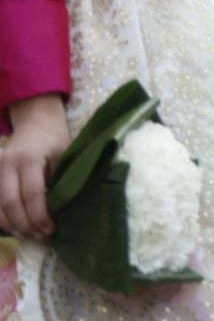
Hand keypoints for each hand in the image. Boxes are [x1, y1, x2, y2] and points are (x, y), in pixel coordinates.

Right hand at [0, 95, 69, 236]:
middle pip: (11, 203)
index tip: (50, 228)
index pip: (32, 194)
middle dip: (25, 223)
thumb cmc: (55, 139)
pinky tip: (14, 225)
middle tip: (39, 235)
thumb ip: (59, 180)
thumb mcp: (64, 155)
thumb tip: (61, 211)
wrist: (36, 121)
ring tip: (27, 234)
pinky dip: (1, 216)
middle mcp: (8, 165)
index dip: (40, 215)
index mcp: (29, 159)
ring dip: (11, 224)